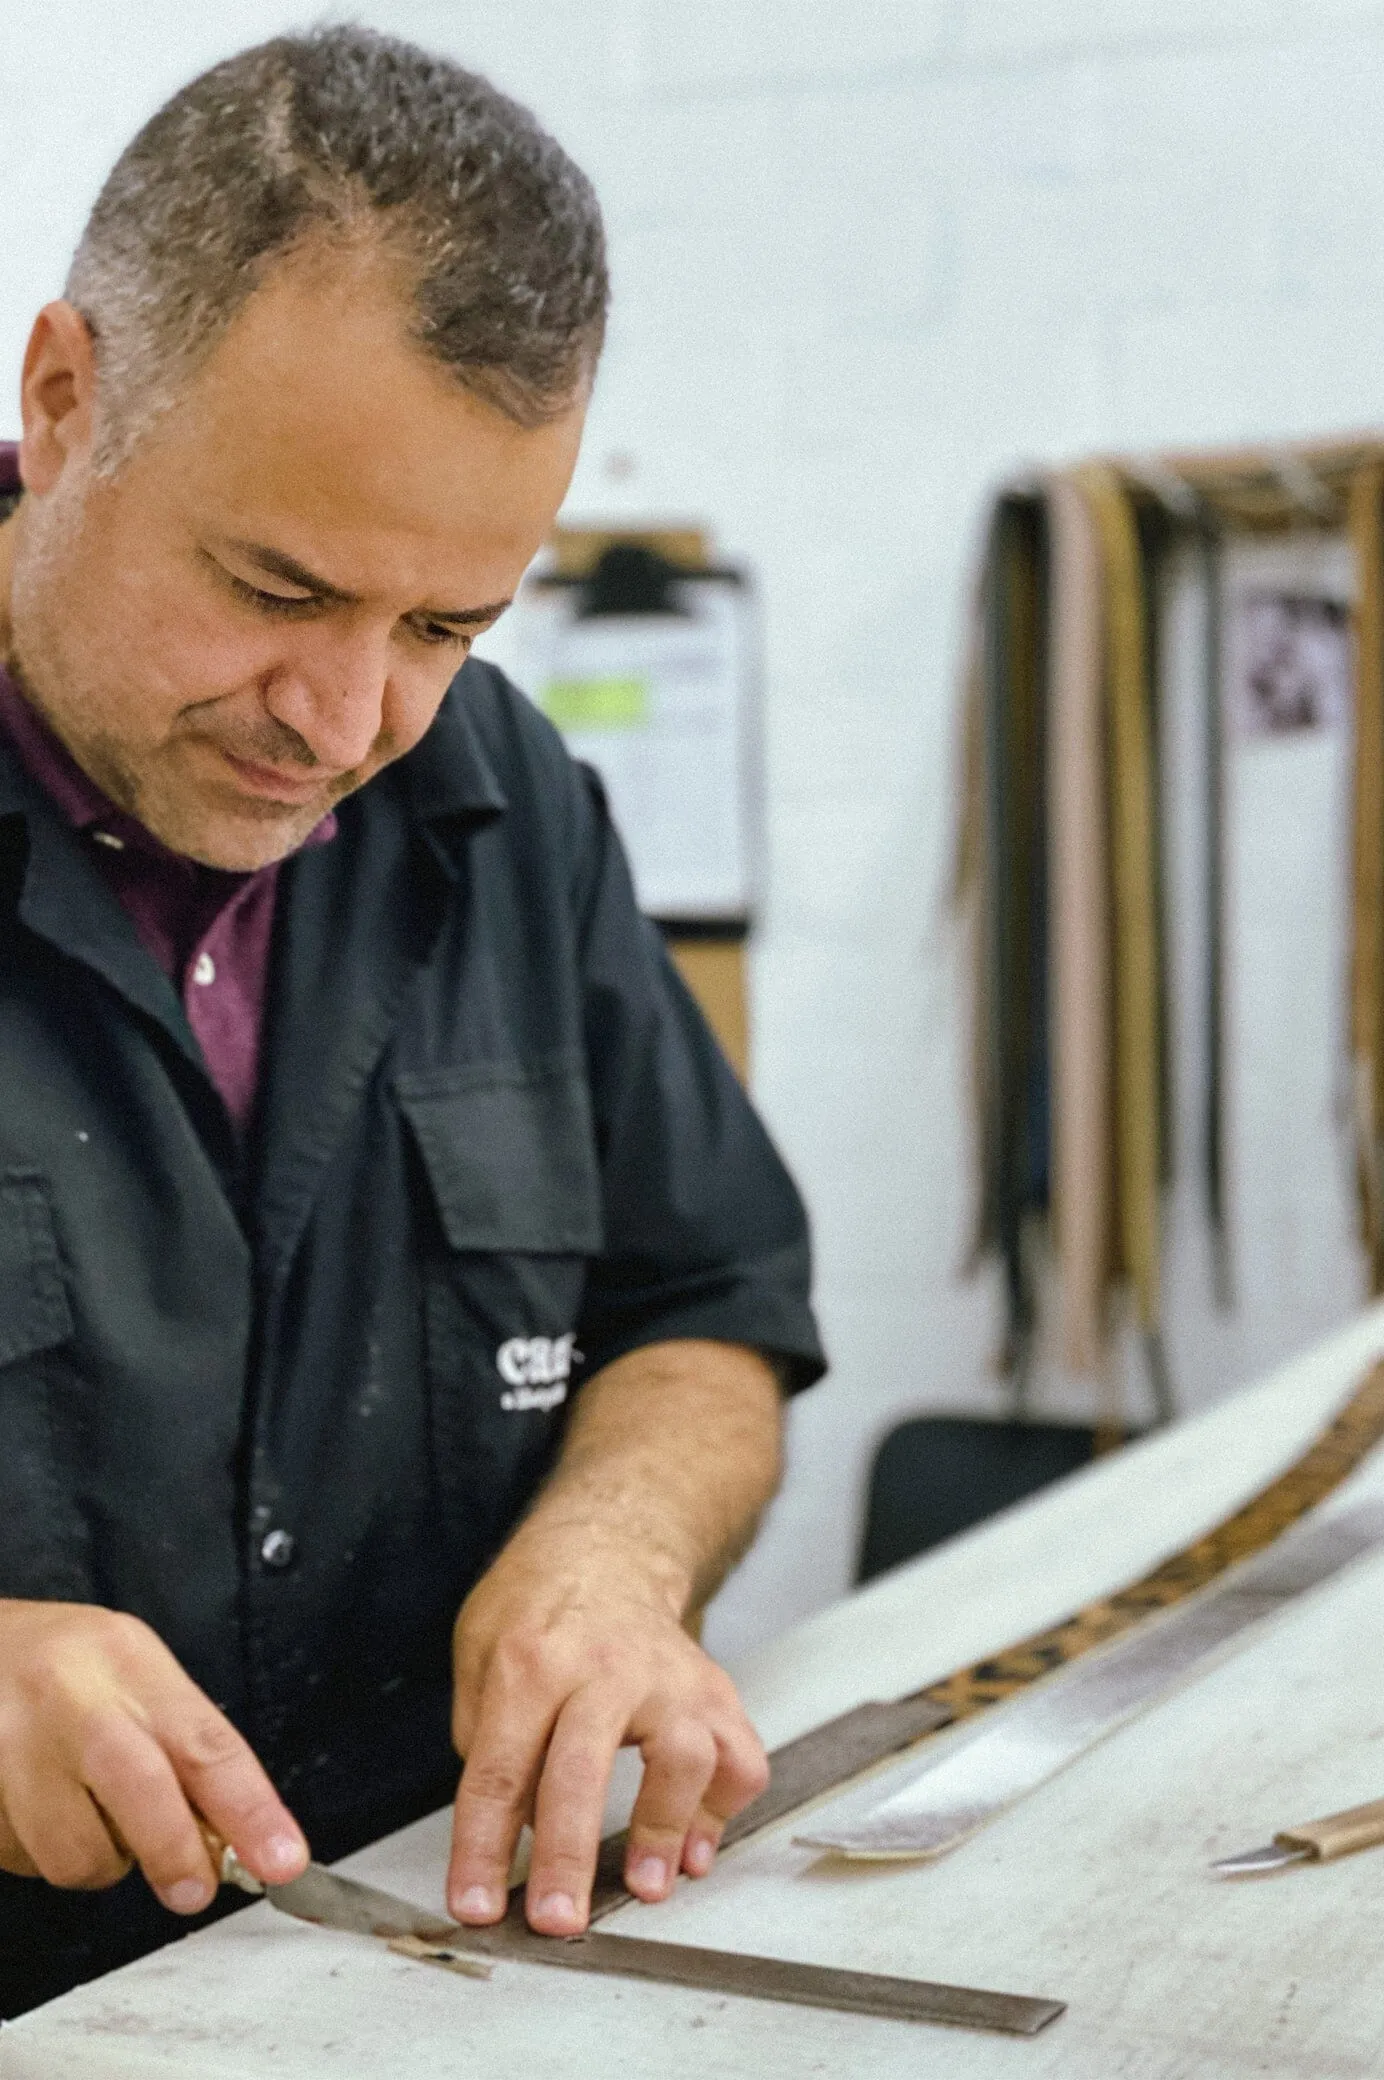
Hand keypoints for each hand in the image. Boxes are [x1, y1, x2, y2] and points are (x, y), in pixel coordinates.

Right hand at [0, 1600, 307, 1912]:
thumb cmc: (60, 1661)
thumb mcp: (131, 1667)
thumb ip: (181, 1739)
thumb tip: (232, 1831)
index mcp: (125, 1661)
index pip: (203, 1741)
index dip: (250, 1810)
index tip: (282, 1859)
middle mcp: (68, 1698)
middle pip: (139, 1791)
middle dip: (176, 1853)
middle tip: (194, 1888)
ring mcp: (9, 1749)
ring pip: (74, 1851)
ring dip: (99, 1858)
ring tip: (89, 1815)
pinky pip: (25, 1861)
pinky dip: (44, 1853)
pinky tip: (38, 1810)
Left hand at [446, 1527, 769, 1935]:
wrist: (608, 1547)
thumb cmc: (538, 1606)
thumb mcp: (478, 1652)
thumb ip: (485, 1739)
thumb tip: (505, 1830)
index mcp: (530, 1662)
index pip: (498, 1768)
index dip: (483, 1847)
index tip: (476, 1904)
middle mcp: (602, 1668)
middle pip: (582, 1769)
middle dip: (568, 1856)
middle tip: (558, 1920)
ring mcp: (667, 1677)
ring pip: (681, 1754)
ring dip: (666, 1828)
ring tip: (650, 1885)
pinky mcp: (711, 1690)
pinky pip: (738, 1754)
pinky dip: (724, 1809)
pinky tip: (696, 1845)